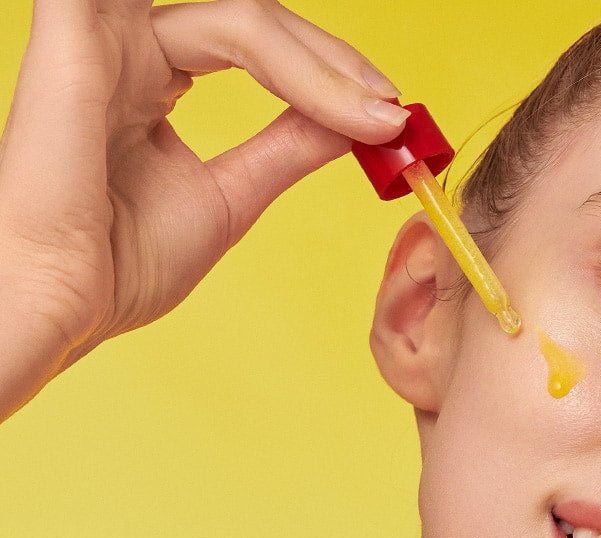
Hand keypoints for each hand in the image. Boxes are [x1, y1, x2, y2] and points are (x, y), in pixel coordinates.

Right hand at [0, 0, 407, 420]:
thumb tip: (357, 124)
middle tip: (390, 115)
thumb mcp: (231, 198)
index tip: (388, 123)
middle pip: (258, 23)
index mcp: (150, 80)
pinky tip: (323, 89)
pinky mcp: (84, 30)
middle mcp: (129, 47)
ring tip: (370, 112)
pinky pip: (210, 19)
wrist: (65, 302)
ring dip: (316, 61)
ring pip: (242, 17)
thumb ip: (287, 149)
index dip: (326, 78)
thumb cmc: (121, 264)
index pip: (257, 48)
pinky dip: (275, 49)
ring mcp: (107, 33)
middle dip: (335, 65)